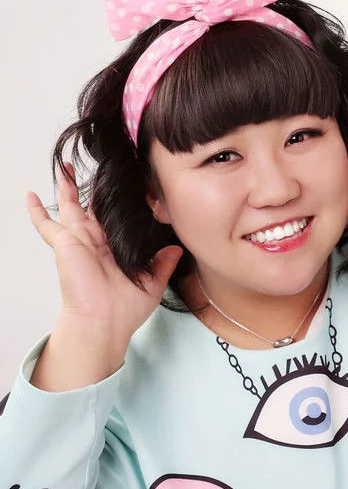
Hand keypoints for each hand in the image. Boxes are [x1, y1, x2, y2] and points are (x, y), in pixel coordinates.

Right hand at [26, 162, 181, 343]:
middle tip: (97, 166)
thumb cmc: (125, 309)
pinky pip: (47, 225)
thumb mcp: (153, 282)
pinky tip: (29, 195)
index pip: (116, 216)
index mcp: (115, 246)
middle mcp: (96, 239)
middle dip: (92, 186)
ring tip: (65, 165)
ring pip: (70, 206)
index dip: (121, 200)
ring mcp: (79, 239)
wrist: (105, 322)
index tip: (128, 182)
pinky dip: (37, 211)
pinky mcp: (65, 244)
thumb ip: (164, 263)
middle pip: (92, 205)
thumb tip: (177, 248)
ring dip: (66, 186)